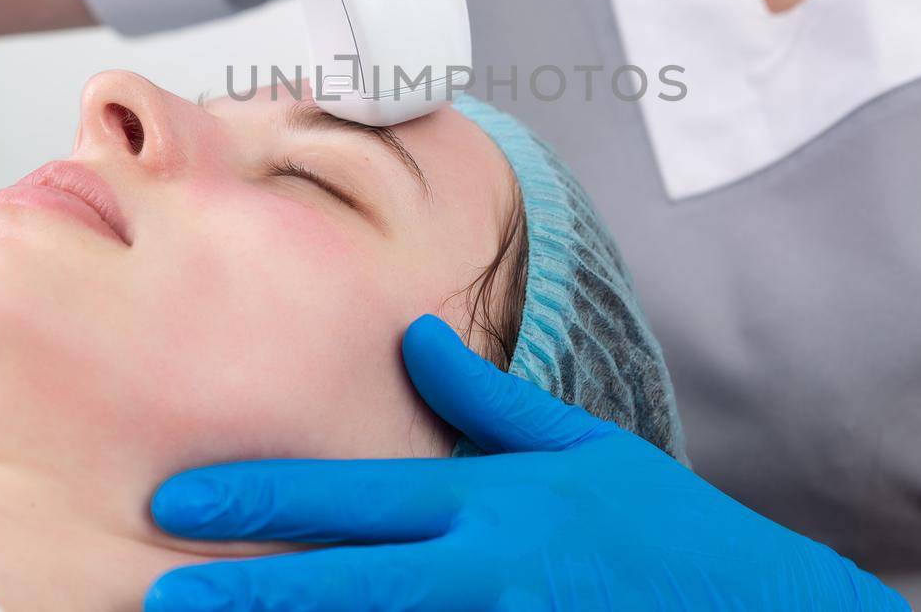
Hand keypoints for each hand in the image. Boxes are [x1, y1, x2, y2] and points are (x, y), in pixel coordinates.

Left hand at [145, 315, 908, 610]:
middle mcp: (490, 569)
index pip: (356, 498)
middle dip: (244, 589)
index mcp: (495, 502)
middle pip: (344, 582)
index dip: (261, 499)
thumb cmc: (664, 531)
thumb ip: (486, 400)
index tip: (177, 502)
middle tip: (159, 590)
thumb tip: (410, 336)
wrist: (762, 611)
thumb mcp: (580, 448)